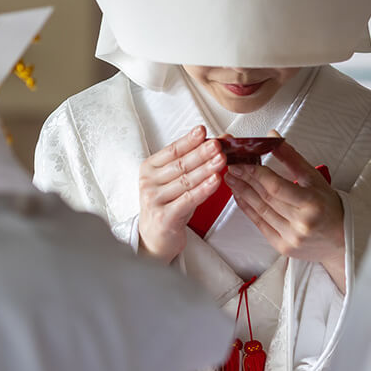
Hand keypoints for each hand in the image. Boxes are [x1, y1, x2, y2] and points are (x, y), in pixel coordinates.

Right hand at [138, 126, 225, 262]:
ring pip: (186, 181)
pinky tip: (215, 181)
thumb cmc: (168, 206)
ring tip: (221, 160)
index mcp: (149, 169)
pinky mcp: (164, 216)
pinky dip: (204, 189)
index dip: (189, 140)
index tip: (202, 131)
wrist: (154, 239)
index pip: (172, 150)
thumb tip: (216, 142)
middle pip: (180, 164)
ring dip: (206, 169)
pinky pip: (188, 199)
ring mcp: (154, 200)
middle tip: (217, 145)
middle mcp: (148, 183)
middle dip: (202, 153)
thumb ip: (192, 163)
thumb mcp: (176, 182)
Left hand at [224, 133, 346, 289]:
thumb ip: (291, 158)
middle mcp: (301, 223)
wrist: (342, 240)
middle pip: (265, 198)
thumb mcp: (315, 178)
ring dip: (242, 193)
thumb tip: (272, 138)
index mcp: (312, 203)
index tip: (242, 162)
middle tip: (231, 166)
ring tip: (231, 178)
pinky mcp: (283, 247)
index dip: (256, 174)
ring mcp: (291, 237)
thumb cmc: (330, 207)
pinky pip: (260, 225)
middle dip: (245, 180)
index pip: (277, 187)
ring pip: (260, 211)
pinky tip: (240, 196)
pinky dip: (248, 209)